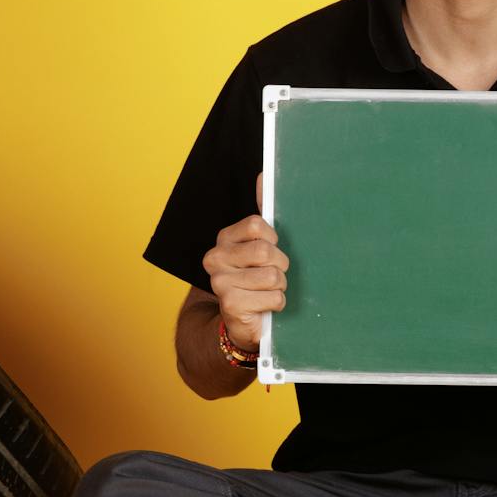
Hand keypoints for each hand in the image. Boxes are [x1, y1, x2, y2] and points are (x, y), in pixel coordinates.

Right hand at [201, 173, 288, 352]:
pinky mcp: (231, 305)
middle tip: (272, 275)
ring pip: (273, 276)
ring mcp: (220, 283)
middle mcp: (216, 258)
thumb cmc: (257, 280)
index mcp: (224, 239)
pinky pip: (273, 298)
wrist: (242, 322)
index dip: (274, 240)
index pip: (259, 225)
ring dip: (280, 287)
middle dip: (280, 266)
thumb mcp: (260, 244)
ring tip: (267, 292)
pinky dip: (277, 304)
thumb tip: (264, 175)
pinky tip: (265, 307)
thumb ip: (263, 212)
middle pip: (266, 252)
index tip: (270, 250)